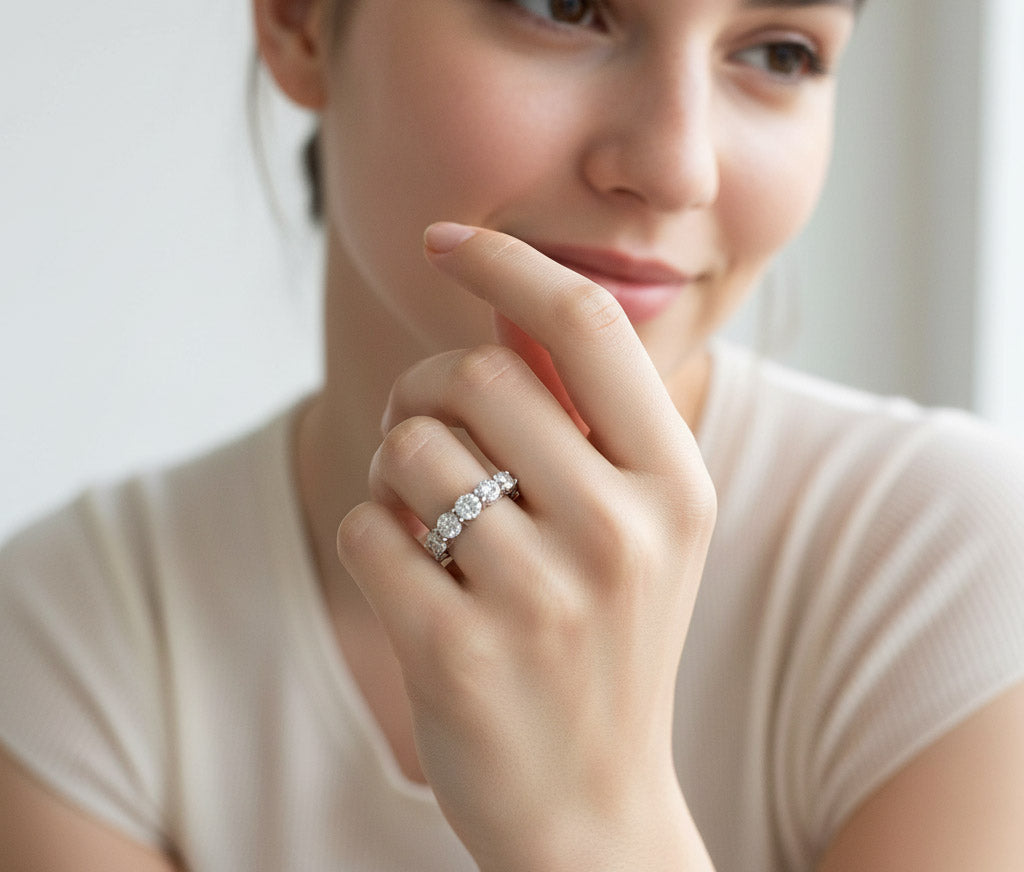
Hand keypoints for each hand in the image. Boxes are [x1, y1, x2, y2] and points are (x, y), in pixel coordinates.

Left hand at [337, 223, 716, 870]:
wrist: (591, 811)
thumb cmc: (606, 643)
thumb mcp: (641, 530)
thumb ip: (588, 423)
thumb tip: (499, 307)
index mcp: (677, 483)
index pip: (586, 325)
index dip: (508, 262)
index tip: (443, 236)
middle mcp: (624, 530)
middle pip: (476, 378)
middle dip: (424, 390)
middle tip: (421, 429)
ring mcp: (543, 596)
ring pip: (409, 449)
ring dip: (394, 471)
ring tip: (428, 521)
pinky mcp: (460, 652)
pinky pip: (366, 528)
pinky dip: (368, 536)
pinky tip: (413, 583)